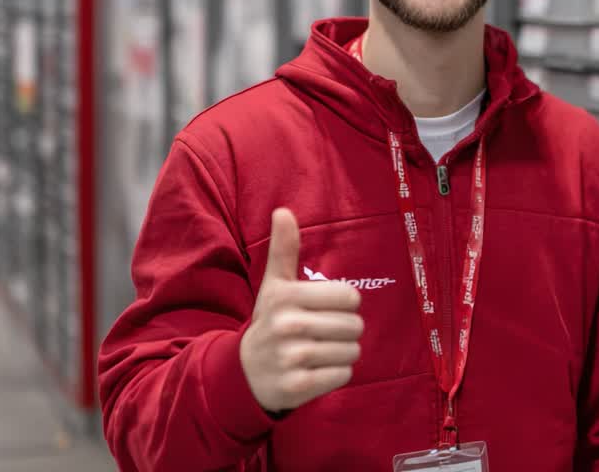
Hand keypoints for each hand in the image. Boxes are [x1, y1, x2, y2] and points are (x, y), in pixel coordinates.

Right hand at [240, 208, 363, 413]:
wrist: (244, 374)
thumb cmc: (270, 322)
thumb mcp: (274, 286)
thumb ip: (283, 249)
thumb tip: (283, 211)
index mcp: (286, 297)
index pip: (350, 296)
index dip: (344, 304)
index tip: (325, 309)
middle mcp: (288, 326)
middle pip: (355, 325)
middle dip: (346, 331)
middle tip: (324, 334)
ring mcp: (292, 358)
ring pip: (352, 351)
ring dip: (343, 353)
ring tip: (321, 352)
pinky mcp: (298, 387)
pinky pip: (344, 375)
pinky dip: (338, 374)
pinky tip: (318, 370)